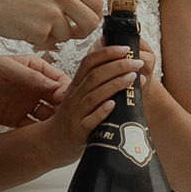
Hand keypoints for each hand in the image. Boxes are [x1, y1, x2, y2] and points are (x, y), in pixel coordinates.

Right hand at [0, 0, 103, 46]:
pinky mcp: (40, 29)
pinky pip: (49, 43)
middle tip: (72, 34)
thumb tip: (87, 13)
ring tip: (36, 25)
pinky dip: (40, 41)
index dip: (92, 16)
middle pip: (91, 22)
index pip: (96, 3)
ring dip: (55, 36)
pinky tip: (26, 29)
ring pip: (68, 35)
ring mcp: (52, 12)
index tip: (84, 22)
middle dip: (83, 32)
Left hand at [0, 46, 59, 129]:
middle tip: (66, 118)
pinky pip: (31, 127)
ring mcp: (24, 104)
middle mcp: (32, 87)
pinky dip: (38, 133)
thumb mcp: (3, 67)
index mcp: (33, 69)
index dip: (65, 89)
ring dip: (53, 122)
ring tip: (56, 130)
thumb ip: (28, 76)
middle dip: (64, 108)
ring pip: (47, 115)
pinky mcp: (14, 119)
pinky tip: (41, 137)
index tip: (66, 99)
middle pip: (57, 99)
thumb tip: (52, 84)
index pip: (58, 79)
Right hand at [41, 46, 146, 160]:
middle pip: (95, 76)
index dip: (106, 53)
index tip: (125, 48)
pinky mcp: (79, 132)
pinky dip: (102, 111)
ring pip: (94, 95)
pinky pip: (90, 120)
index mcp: (75, 85)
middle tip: (137, 62)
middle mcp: (74, 97)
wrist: (53, 143)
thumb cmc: (73, 117)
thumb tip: (119, 62)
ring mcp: (75, 114)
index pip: (89, 62)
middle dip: (118, 66)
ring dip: (114, 84)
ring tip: (132, 77)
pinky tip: (114, 104)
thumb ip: (94, 81)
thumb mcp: (79, 95)